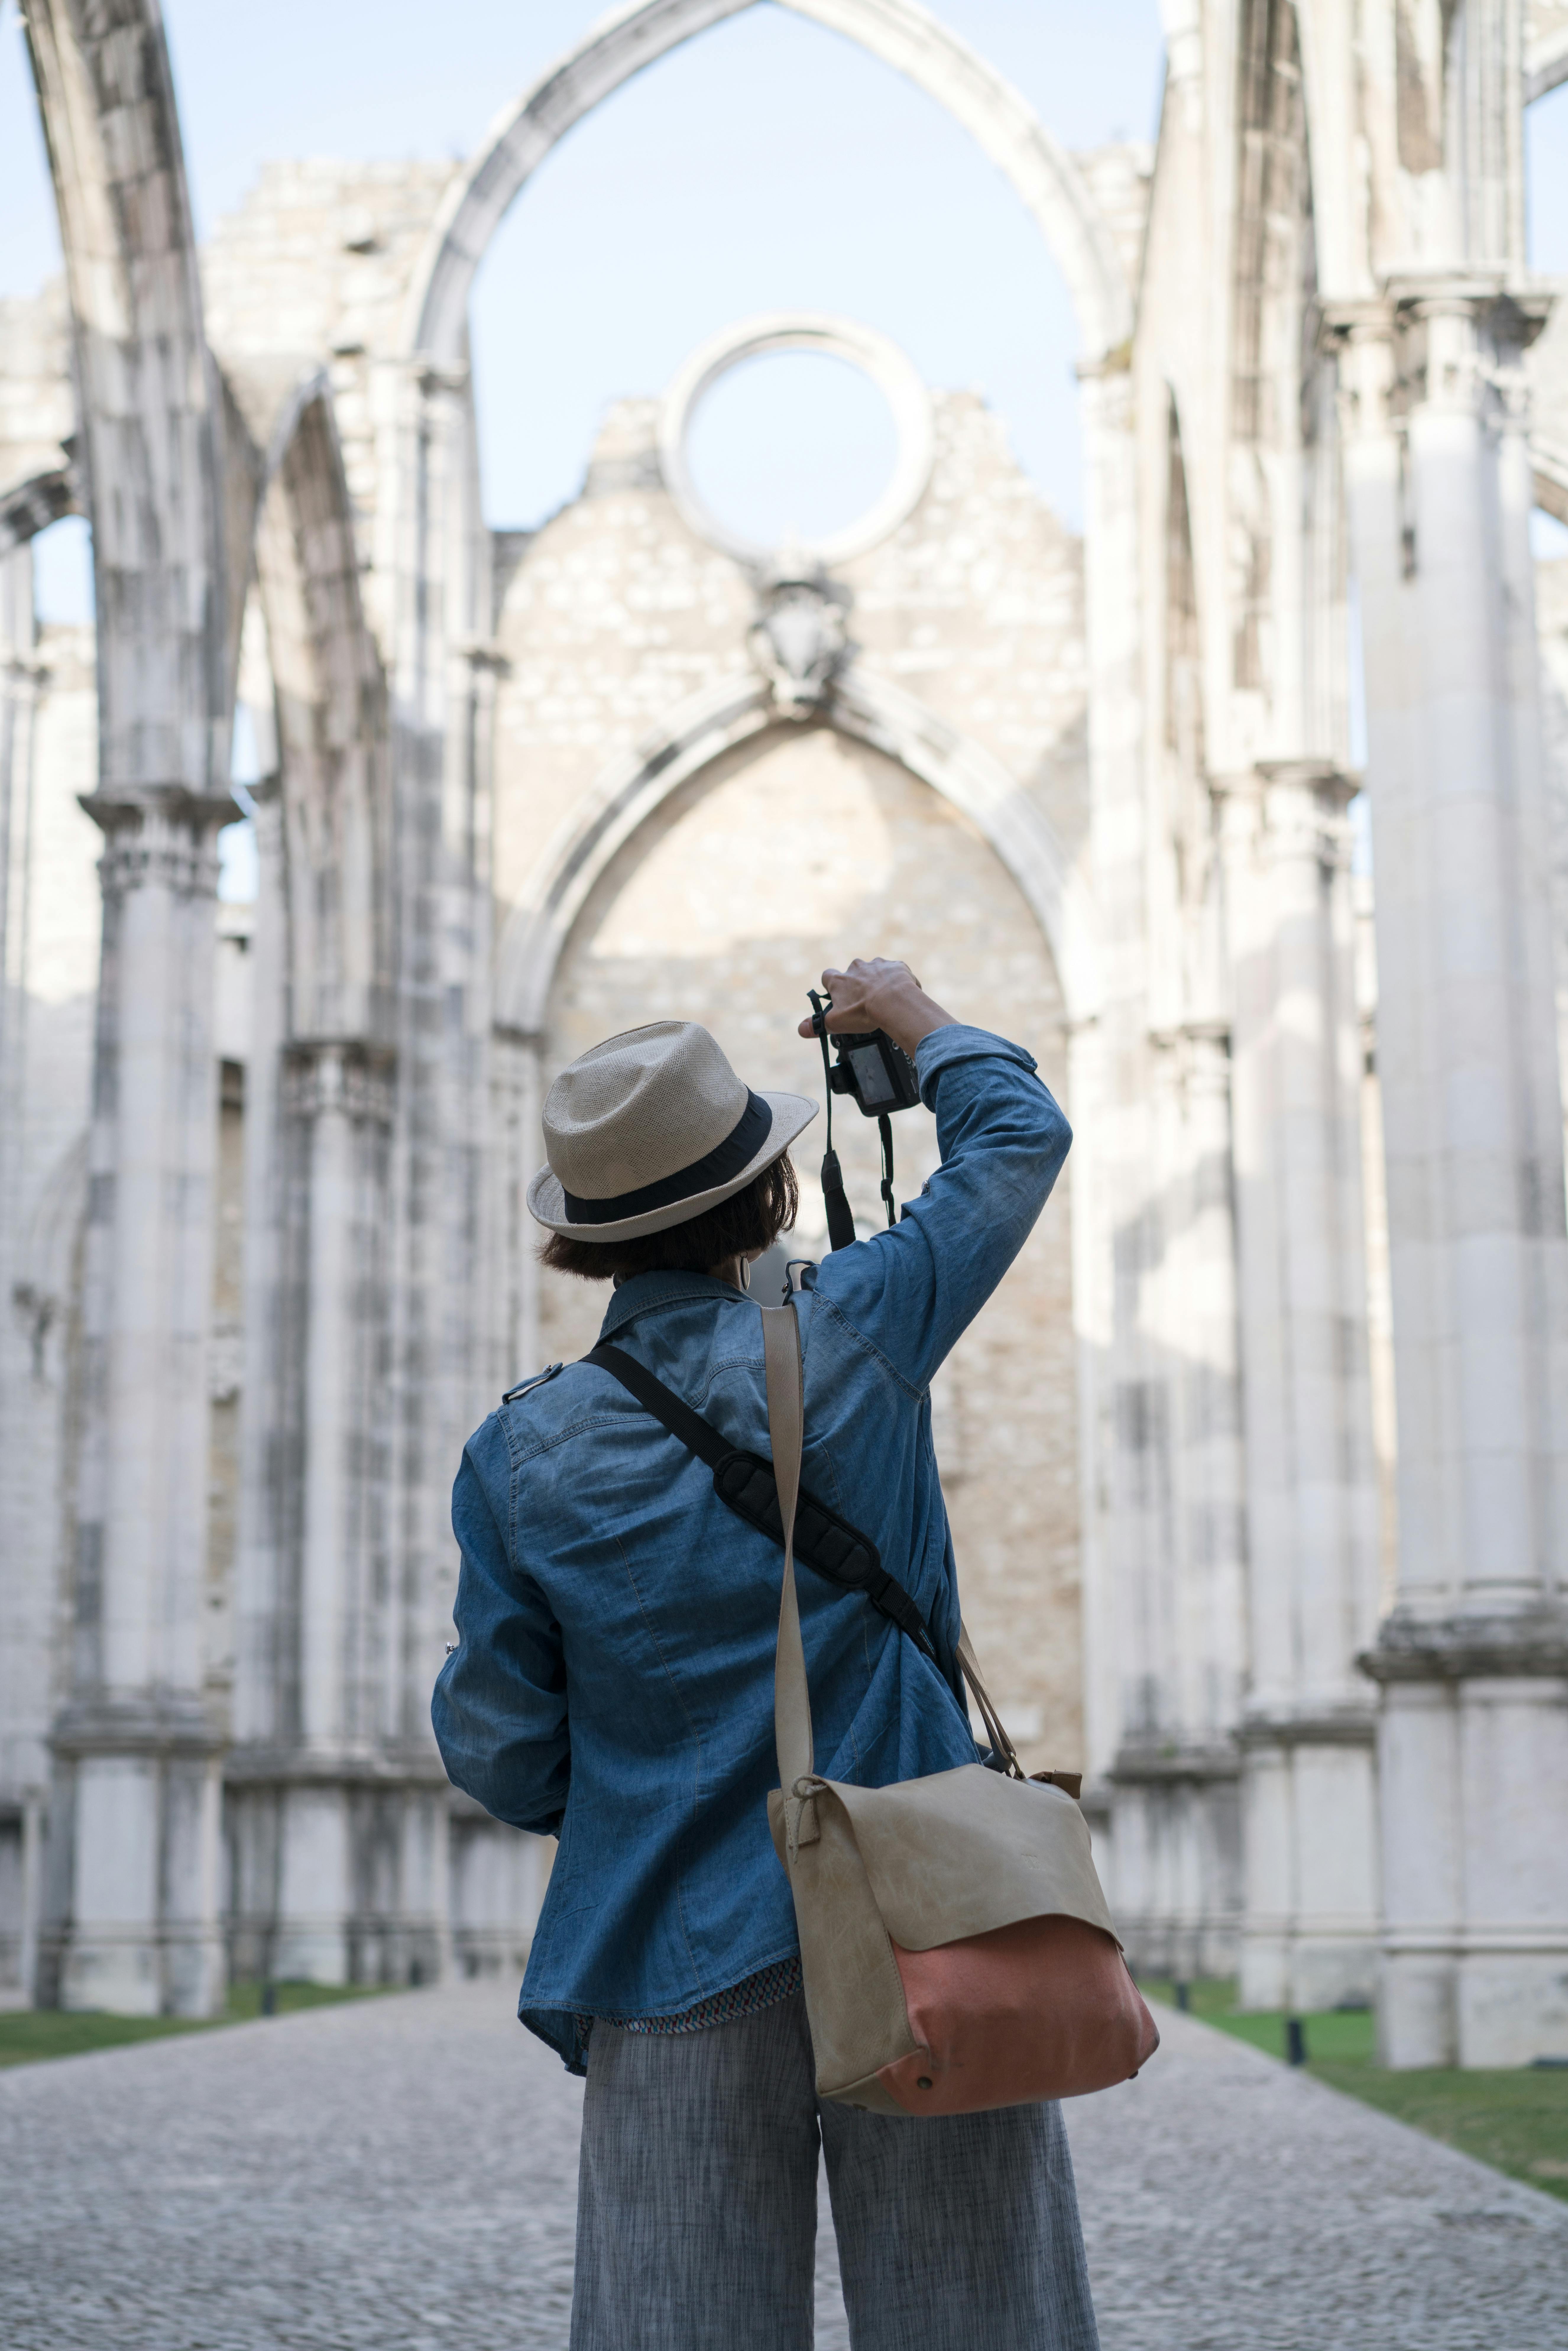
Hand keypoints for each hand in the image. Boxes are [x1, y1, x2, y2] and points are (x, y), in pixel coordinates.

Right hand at [796, 958, 956, 1058]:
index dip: (831, 986)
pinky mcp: (896, 966)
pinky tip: (899, 996)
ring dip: (878, 983)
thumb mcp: (836, 1023)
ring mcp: (877, 965)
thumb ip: (816, 1025)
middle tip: (865, 1002)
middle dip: (858, 985)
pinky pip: (895, 973)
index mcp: (839, 980)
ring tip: (885, 1000)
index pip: (827, 976)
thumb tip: (801, 1030)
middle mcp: (856, 967)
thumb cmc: (863, 1012)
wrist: (895, 1002)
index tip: (837, 995)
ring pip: (875, 973)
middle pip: (853, 974)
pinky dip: (897, 983)